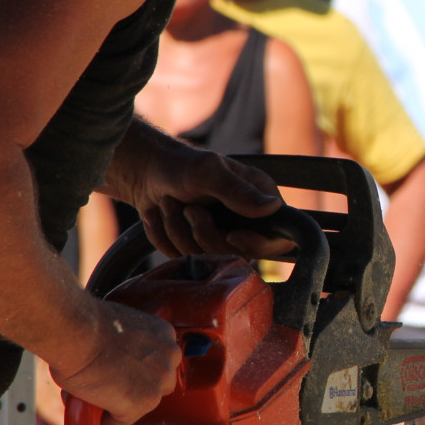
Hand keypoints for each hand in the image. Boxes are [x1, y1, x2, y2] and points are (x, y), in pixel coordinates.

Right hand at [49, 301, 179, 424]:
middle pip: (157, 385)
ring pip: (141, 405)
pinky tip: (90, 408)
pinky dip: (105, 421)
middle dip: (134, 388)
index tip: (120, 373)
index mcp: (163, 333)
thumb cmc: (86, 324)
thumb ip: (127, 344)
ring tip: (93, 397)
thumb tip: (114, 360)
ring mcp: (158, 382)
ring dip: (120, 405)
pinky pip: (121, 422)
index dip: (136, 370)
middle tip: (106, 386)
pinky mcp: (142, 403)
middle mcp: (169, 358)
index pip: (158, 362)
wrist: (77, 332)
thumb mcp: (119, 326)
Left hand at [128, 140, 291, 261]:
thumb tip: (273, 207)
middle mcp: (245, 223)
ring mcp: (220, 238)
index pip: (278, 242)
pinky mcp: (196, 248)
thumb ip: (238, 191)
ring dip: (178, 231)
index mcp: (259, 202)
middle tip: (190, 208)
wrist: (146, 172)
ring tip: (170, 205)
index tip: (231, 235)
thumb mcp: (208, 172)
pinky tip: (162, 216)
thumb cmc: (180, 165)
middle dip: (204, 233)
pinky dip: (164, 238)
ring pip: (205, 259)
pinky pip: (182, 259)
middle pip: (236, 255)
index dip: (257, 245)